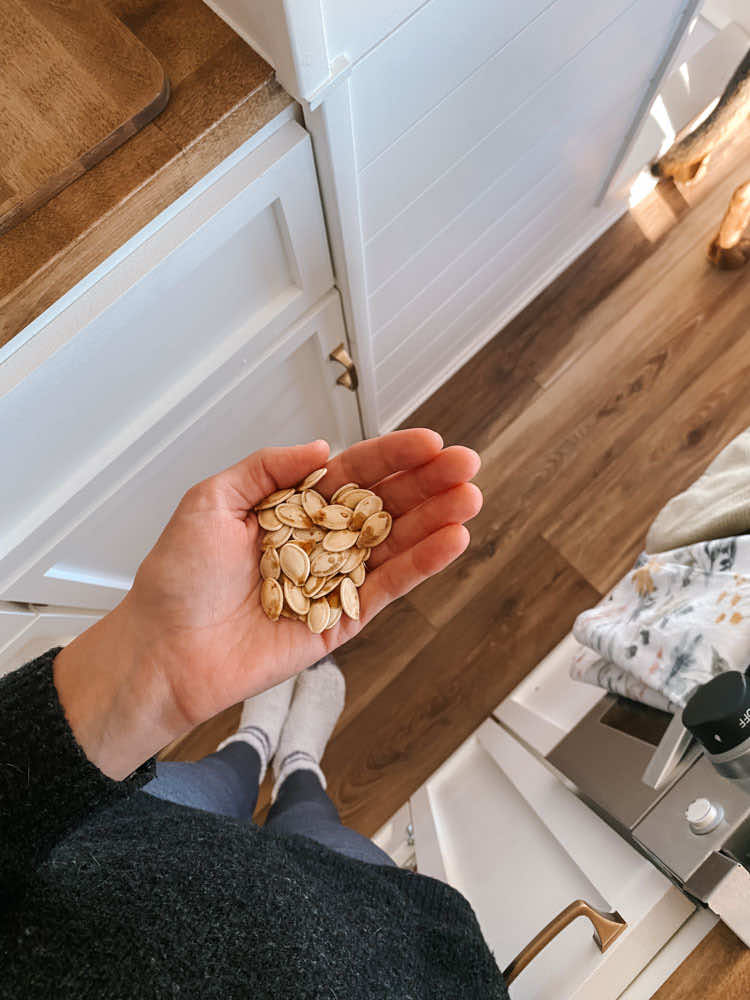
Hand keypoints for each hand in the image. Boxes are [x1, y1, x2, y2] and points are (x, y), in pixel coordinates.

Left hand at [54, 430, 481, 777]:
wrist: (164, 649)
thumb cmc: (177, 577)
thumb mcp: (211, 500)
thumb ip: (268, 469)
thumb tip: (323, 449)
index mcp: (292, 507)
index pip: (354, 473)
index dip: (393, 456)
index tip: (430, 441)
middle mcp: (320, 540)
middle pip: (386, 505)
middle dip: (428, 483)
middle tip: (466, 464)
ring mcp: (335, 580)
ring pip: (396, 544)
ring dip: (436, 520)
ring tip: (469, 498)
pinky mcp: (342, 619)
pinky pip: (388, 589)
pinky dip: (421, 566)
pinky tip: (451, 541)